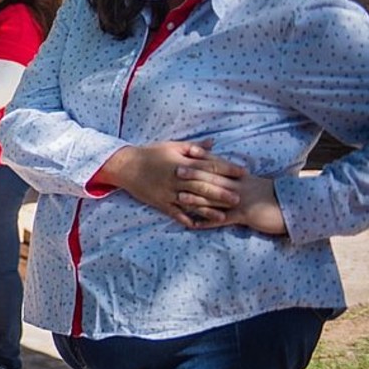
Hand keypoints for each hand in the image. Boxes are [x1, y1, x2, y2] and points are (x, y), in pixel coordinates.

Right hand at [96, 140, 246, 227]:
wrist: (126, 166)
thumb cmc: (151, 154)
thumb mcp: (172, 146)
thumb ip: (194, 147)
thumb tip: (213, 143)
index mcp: (182, 163)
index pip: (209, 166)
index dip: (227, 169)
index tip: (242, 172)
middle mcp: (177, 179)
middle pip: (203, 186)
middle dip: (221, 192)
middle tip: (238, 198)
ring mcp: (168, 192)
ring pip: (191, 202)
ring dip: (208, 210)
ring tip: (223, 216)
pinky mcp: (160, 202)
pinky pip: (175, 213)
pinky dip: (186, 220)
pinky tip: (198, 226)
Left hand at [175, 147, 286, 234]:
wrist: (293, 207)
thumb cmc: (272, 195)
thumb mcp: (255, 183)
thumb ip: (239, 177)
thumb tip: (225, 171)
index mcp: (241, 177)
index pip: (220, 164)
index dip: (204, 156)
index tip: (188, 150)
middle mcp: (239, 186)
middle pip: (214, 179)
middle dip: (194, 174)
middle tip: (175, 170)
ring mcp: (241, 201)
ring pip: (216, 199)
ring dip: (197, 199)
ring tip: (179, 197)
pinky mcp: (245, 216)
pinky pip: (223, 220)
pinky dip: (208, 223)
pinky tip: (193, 225)